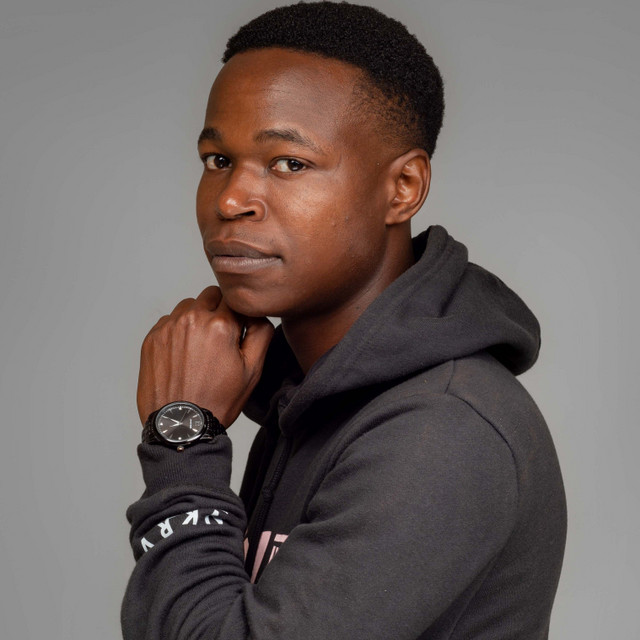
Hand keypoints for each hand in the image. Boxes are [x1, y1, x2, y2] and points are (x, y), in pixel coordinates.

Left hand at [137, 286, 273, 426]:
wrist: (180, 424)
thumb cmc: (216, 401)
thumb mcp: (252, 370)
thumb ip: (261, 333)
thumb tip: (258, 314)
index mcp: (220, 325)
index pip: (235, 299)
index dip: (239, 314)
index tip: (237, 330)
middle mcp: (192, 319)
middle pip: (211, 296)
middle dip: (218, 310)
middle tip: (219, 339)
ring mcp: (169, 328)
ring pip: (188, 306)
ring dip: (197, 318)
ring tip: (200, 347)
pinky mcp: (152, 338)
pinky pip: (169, 321)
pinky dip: (178, 331)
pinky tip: (183, 355)